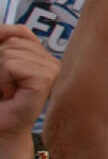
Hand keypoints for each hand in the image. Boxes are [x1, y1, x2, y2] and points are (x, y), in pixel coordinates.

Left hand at [0, 25, 59, 145]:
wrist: (0, 130)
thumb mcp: (0, 63)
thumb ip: (3, 40)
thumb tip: (4, 28)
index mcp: (42, 55)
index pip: (19, 31)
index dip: (1, 45)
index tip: (4, 74)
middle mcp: (51, 60)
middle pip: (12, 41)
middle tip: (4, 86)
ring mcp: (52, 69)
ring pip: (9, 53)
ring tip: (6, 91)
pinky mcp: (45, 78)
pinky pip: (11, 65)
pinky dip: (2, 80)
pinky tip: (9, 95)